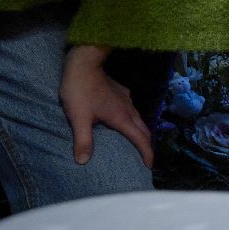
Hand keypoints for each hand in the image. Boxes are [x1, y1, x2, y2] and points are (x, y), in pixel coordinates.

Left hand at [59, 44, 153, 167]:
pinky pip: (132, 110)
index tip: (150, 166)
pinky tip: (125, 119)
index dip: (147, 153)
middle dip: (147, 145)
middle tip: (146, 157)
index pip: (140, 139)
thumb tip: (83, 162)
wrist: (84, 63)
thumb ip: (83, 140)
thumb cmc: (80, 91)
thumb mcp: (79, 117)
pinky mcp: (122, 92)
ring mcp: (126, 99)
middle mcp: (129, 109)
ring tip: (138, 141)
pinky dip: (134, 120)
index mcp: (122, 118)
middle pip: (144, 130)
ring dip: (141, 132)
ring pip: (140, 119)